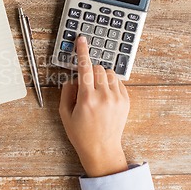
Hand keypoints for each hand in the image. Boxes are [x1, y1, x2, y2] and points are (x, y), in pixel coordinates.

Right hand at [59, 36, 129, 176]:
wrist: (102, 149)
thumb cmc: (81, 134)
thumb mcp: (65, 114)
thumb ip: (66, 92)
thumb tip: (72, 78)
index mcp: (87, 98)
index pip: (85, 67)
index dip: (82, 51)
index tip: (82, 40)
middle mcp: (104, 96)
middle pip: (98, 68)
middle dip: (90, 71)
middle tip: (86, 85)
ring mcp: (117, 98)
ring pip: (109, 73)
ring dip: (101, 77)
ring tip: (96, 92)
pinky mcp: (125, 101)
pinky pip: (118, 82)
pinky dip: (110, 84)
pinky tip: (104, 97)